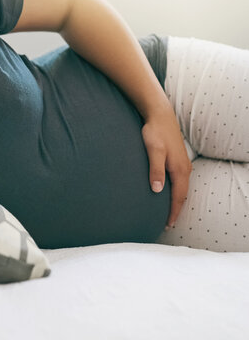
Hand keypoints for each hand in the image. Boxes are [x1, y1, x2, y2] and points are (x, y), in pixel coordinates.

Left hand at [141, 107, 191, 227]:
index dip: (173, 211)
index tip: (167, 224)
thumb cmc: (154, 132)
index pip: (178, 197)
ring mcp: (183, 163)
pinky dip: (176, 190)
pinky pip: (180, 180)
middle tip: (167, 223)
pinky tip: (167, 191)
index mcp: (179, 169)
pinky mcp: (178, 159)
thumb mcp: (153, 150)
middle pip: (182, 194)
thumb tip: (157, 190)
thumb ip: (155, 169)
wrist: (160, 115)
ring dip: (176, 200)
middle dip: (176, 209)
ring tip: (168, 211)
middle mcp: (185, 168)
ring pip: (182, 187)